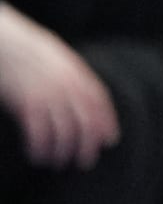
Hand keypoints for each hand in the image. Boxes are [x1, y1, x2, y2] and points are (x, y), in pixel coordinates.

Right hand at [0, 5, 117, 166]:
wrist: (2, 41)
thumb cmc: (26, 49)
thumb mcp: (56, 56)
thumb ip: (72, 75)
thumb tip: (85, 97)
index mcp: (75, 72)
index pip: (98, 101)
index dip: (106, 123)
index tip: (110, 141)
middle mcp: (65, 85)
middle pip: (85, 121)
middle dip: (88, 144)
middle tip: (86, 161)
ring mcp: (47, 94)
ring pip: (63, 132)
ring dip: (62, 152)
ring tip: (57, 163)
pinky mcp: (26, 104)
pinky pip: (38, 133)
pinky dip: (40, 149)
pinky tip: (37, 156)